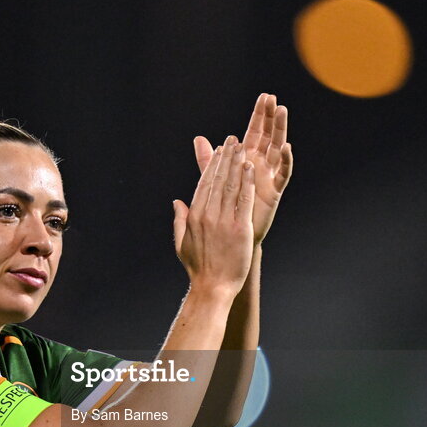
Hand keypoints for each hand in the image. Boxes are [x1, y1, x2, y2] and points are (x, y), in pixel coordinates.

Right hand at [172, 138, 255, 297]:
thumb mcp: (182, 243)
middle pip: (217, 179)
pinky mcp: (239, 228)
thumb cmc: (198, 268)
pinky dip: (247, 182)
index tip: (217, 150)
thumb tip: (176, 202)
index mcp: (194, 216)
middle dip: (225, 157)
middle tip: (232, 140)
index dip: (211, 164)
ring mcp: (223, 220)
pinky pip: (244, 200)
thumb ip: (179, 220)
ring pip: (231, 185)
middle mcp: (207, 214)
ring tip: (242, 147)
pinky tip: (250, 168)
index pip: (203, 183)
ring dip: (237, 164)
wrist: (213, 287)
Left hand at [194, 93, 292, 244]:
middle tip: (274, 98)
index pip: (255, 132)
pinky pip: (283, 174)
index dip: (260, 115)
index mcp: (247, 160)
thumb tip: (198, 139)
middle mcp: (260, 166)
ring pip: (278, 149)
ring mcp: (268, 177)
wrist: (231, 238)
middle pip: (268, 136)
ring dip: (280, 131)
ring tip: (283, 112)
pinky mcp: (274, 192)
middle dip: (271, 117)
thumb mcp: (214, 180)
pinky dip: (286, 161)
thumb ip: (207, 159)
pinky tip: (288, 148)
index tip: (265, 96)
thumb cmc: (224, 210)